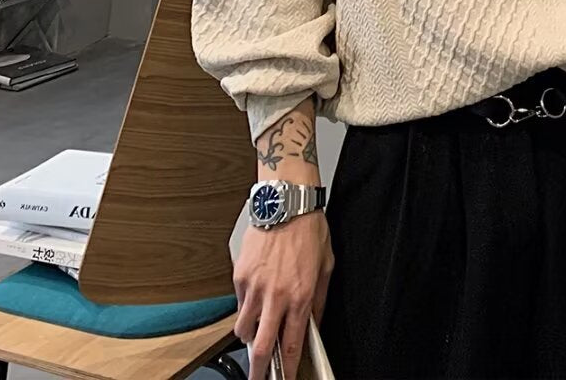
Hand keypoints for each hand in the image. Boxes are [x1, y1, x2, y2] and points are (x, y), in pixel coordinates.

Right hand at [233, 212, 334, 379]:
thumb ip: (319, 299)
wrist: (287, 203)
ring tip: (257, 330)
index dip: (286, 367)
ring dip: (249, 336)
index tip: (284, 376)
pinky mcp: (240, 276)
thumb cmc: (309, 229)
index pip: (290, 344)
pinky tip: (255, 298)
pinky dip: (245, 307)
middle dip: (258, 370)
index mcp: (300, 296)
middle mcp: (275, 296)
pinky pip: (239, 303)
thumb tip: (315, 322)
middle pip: (260, 347)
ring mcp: (255, 287)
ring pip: (243, 329)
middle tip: (258, 377)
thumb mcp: (326, 266)